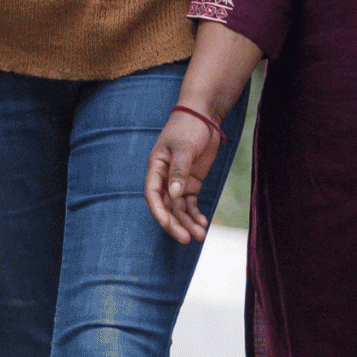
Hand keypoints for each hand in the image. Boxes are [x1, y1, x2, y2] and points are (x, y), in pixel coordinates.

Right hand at [144, 109, 222, 243]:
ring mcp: (178, 182)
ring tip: (200, 235)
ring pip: (180, 208)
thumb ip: (179, 171)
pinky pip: (191, 203)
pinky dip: (196, 214)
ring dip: (188, 222)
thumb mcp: (183, 147)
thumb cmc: (188, 127)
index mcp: (156, 167)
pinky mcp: (191, 183)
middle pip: (167, 206)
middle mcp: (164, 178)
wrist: (203, 116)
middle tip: (185, 239)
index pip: (152, 194)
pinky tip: (202, 224)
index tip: (167, 224)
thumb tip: (174, 195)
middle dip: (175, 223)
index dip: (158, 211)